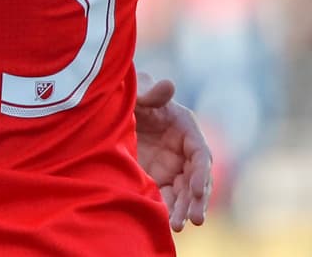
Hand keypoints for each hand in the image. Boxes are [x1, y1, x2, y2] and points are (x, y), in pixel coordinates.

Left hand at [135, 73, 212, 231]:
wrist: (110, 108)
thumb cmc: (129, 94)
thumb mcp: (137, 91)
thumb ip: (151, 91)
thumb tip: (169, 85)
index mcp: (185, 127)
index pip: (200, 154)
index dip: (202, 173)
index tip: (197, 190)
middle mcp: (183, 150)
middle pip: (196, 179)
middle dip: (196, 200)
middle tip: (194, 219)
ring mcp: (171, 166)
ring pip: (183, 193)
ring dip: (183, 209)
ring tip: (176, 226)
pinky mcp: (157, 178)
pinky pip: (166, 197)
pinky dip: (167, 210)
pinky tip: (163, 223)